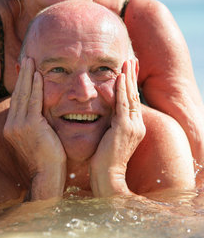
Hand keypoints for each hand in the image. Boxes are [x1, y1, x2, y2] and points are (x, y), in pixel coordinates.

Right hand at [3, 58, 65, 199]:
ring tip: (31, 61)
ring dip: (28, 76)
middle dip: (23, 75)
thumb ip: (37, 123)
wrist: (48, 175)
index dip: (22, 84)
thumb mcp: (39, 138)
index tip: (27, 71)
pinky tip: (38, 75)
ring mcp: (19, 125)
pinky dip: (36, 87)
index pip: (18, 101)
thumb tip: (43, 111)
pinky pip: (34, 101)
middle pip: (18, 94)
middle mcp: (12, 125)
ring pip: (24, 94)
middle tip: (27, 59)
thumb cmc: (48, 159)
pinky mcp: (30, 126)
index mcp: (13, 128)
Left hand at [90, 59, 145, 196]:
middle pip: (134, 95)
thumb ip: (109, 124)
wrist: (107, 178)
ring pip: (131, 96)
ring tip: (127, 62)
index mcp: (133, 127)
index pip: (132, 101)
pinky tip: (120, 77)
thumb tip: (102, 113)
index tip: (128, 70)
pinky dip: (122, 90)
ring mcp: (132, 126)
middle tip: (131, 60)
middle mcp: (136, 124)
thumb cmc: (104, 161)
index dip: (130, 84)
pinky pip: (123, 104)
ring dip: (128, 78)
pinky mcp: (124, 128)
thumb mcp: (109, 138)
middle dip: (132, 76)